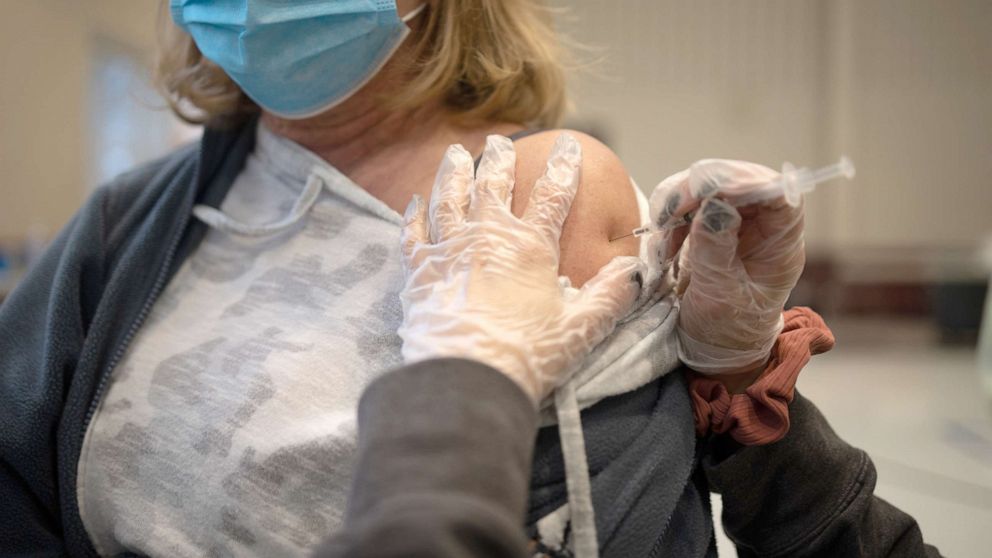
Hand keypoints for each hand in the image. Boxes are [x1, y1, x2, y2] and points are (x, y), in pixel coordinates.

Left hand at [399, 134, 645, 402]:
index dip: (563, 167)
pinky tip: (415, 202)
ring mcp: (448, 250)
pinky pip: (413, 233)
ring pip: (449, 197)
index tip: (568, 145)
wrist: (466, 380)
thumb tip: (636, 270)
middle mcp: (487, 237)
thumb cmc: (528, 356)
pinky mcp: (418, 272)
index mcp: (530, 247)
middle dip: (499, 159)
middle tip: (498, 141)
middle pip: (493, 184)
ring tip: (455, 154)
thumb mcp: (582, 328)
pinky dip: (414, 214)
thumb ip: (611, 295)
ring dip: (454, 173)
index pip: (552, 194)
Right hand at [648, 159, 804, 376]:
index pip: (780, 195)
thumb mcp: (720, 296)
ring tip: (663, 230)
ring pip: (714, 187)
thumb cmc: (726, 330)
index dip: (749, 183)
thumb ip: (716, 250)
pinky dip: (673, 216)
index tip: (712, 190)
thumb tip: (715, 206)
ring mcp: (737, 224)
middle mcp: (763, 228)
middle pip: (742, 182)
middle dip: (704, 188)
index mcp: (780, 246)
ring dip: (682, 201)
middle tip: (673, 208)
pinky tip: (664, 243)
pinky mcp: (713, 226)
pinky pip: (693, 204)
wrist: (712, 349)